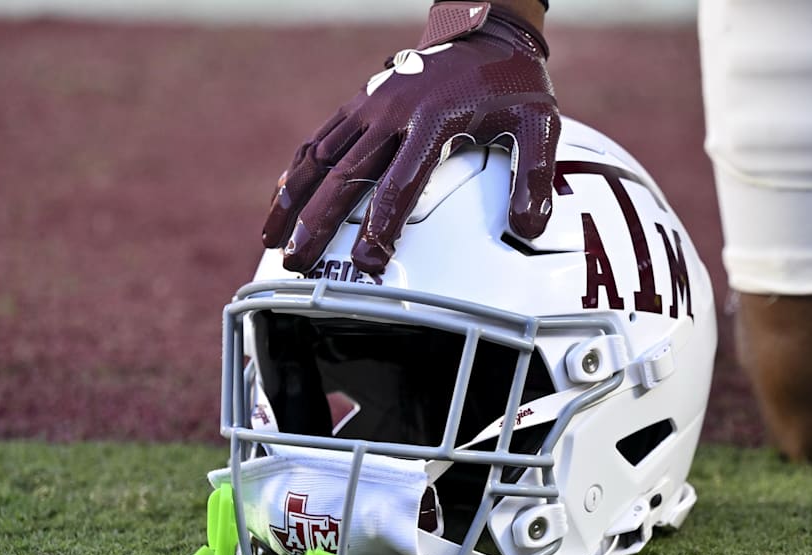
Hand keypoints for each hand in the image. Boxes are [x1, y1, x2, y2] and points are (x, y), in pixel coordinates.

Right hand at [262, 3, 560, 273]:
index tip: (368, 264)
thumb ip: (534, 177)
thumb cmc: (513, 83)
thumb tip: (529, 230)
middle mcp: (393, 112)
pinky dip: (296, 170)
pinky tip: (282, 199)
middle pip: (346, 175)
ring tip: (272, 241)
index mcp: (434, 120)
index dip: (380, 227)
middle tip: (299, 264)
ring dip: (293, 199)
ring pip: (320, 157)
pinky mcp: (361, 102)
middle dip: (318, 223)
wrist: (488, 34)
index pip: (399, 184)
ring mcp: (371, 105)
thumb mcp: (540, 124)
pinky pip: (319, 139)